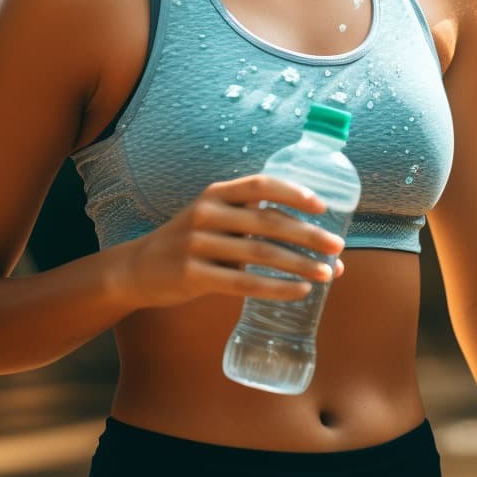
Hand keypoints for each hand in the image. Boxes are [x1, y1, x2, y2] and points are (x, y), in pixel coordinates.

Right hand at [119, 174, 346, 309]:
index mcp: (216, 193)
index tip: (323, 207)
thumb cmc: (191, 241)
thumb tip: (309, 233)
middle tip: (338, 247)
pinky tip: (299, 291)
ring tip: (328, 274)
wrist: (139, 268)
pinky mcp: (193, 276)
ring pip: (260, 253)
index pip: (260, 185)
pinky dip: (277, 287)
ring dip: (300, 264)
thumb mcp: (213, 216)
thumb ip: (249, 218)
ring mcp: (198, 244)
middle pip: (268, 221)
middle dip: (308, 235)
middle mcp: (207, 213)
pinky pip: (245, 283)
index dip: (293, 193)